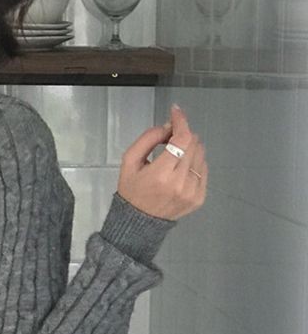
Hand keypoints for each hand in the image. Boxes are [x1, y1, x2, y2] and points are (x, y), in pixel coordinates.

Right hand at [116, 103, 207, 220]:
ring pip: (200, 155)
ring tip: (173, 156)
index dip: (181, 122)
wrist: (139, 221)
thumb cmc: (132, 190)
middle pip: (193, 144)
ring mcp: (192, 191)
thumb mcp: (129, 161)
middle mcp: (180, 183)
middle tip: (168, 139)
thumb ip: (147, 139)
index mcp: (161, 174)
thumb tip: (169, 127)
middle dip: (182, 135)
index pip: (181, 139)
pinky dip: (194, 162)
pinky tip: (180, 168)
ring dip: (189, 148)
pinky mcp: (199, 197)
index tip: (176, 112)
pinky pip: (203, 169)